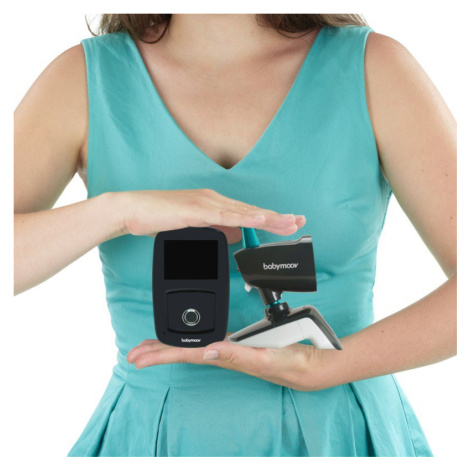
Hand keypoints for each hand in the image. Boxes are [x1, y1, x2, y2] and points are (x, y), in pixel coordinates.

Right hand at [115, 189, 305, 241]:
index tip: (287, 223)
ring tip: (288, 222)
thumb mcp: (194, 226)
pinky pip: (225, 215)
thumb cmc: (159, 217)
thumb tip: (237, 235)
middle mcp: (213, 200)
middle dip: (277, 218)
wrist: (133, 210)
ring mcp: (206, 203)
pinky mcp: (195, 210)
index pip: (247, 213)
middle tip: (299, 221)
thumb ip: (217, 229)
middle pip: (251, 211)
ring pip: (243, 212)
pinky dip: (245, 218)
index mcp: (214, 204)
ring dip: (268, 218)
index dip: (269, 218)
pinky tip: (260, 220)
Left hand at [127, 336, 330, 391]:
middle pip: (183, 353)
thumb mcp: (263, 358)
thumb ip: (237, 355)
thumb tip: (207, 352)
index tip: (138, 357)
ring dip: (168, 347)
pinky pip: (205, 341)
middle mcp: (221, 354)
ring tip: (149, 347)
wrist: (305, 365)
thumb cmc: (286, 363)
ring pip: (191, 347)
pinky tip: (185, 340)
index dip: (161, 355)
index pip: (186, 355)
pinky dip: (188, 340)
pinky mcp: (235, 343)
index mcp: (224, 356)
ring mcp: (227, 349)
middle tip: (133, 354)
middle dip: (156, 353)